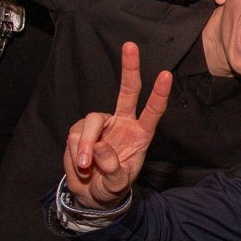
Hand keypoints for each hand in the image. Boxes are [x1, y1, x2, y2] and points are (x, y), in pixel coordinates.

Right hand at [63, 42, 171, 207]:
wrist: (92, 195)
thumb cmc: (111, 187)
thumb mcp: (117, 185)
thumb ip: (112, 169)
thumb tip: (99, 147)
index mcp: (140, 134)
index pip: (153, 111)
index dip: (159, 94)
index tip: (166, 75)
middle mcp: (123, 123)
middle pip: (127, 92)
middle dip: (129, 68)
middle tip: (131, 45)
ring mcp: (102, 125)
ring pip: (91, 122)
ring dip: (84, 145)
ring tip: (85, 166)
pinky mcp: (81, 130)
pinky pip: (74, 135)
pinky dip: (74, 151)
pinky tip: (79, 164)